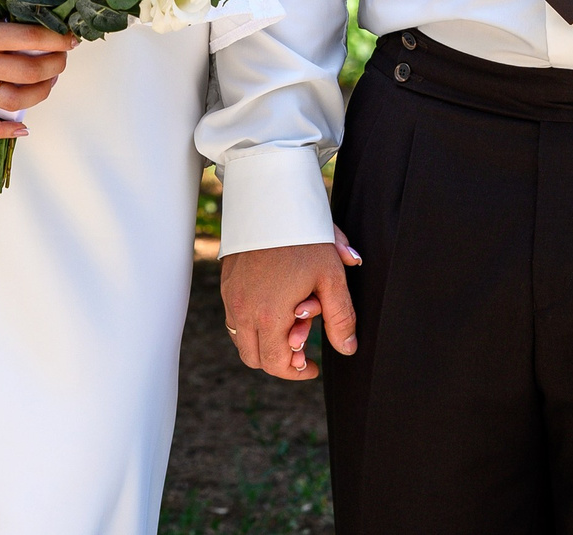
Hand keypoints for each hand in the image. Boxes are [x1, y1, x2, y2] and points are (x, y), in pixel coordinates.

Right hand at [0, 0, 76, 140]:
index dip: (57, 39)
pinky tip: (23, 128)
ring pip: (12, 101)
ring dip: (40, 92)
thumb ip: (5, 13)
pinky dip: (2, 130)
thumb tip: (39, 22)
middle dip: (55, 64)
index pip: (30, 40)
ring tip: (50, 78)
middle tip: (63, 54)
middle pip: (27, 73)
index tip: (72, 37)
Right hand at [220, 229, 361, 379]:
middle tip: (302, 348)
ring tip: (288, 325)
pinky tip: (273, 305)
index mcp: (269, 315)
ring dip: (262, 341)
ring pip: (240, 338)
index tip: (313, 365)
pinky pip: (233, 317)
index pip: (276, 364)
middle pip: (253, 358)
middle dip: (278, 360)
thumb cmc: (304, 237)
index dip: (296, 372)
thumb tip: (347, 349)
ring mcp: (229, 296)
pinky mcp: (225, 282)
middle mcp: (242, 310)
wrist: (270, 198)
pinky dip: (251, 323)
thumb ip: (341, 318)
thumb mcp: (331, 277)